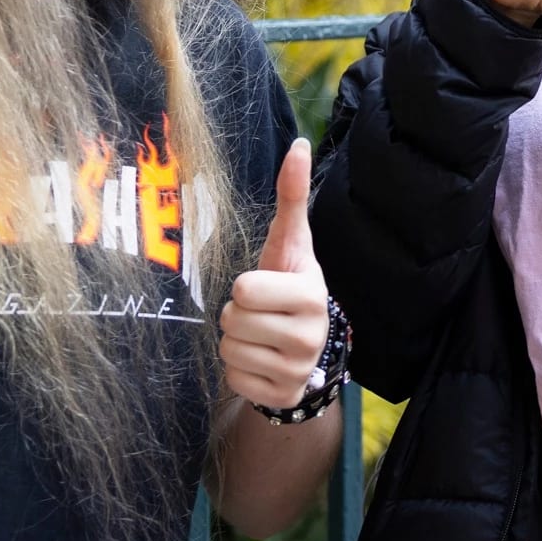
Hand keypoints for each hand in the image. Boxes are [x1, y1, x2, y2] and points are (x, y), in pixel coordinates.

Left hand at [220, 141, 328, 410]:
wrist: (306, 345)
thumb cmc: (288, 284)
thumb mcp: (290, 244)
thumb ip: (292, 196)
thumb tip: (299, 144)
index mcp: (311, 294)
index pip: (244, 289)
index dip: (245, 287)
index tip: (266, 287)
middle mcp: (312, 335)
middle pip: (232, 321)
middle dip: (237, 315)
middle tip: (259, 313)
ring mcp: (299, 370)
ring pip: (229, 351)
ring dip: (235, 341)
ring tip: (260, 336)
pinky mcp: (283, 395)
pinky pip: (234, 379)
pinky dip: (239, 369)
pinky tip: (260, 360)